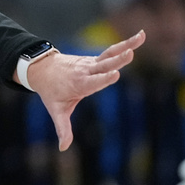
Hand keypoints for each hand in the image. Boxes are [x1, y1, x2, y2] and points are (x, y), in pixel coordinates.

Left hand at [22, 30, 145, 151]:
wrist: (42, 69)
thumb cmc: (51, 92)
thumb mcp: (56, 110)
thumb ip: (62, 128)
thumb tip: (63, 148)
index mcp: (79, 84)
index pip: (93, 82)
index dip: (103, 79)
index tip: (114, 74)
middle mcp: (87, 71)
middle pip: (103, 65)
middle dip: (116, 60)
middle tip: (129, 53)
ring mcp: (92, 63)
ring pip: (110, 54)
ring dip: (126, 46)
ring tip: (142, 37)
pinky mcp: (96, 59)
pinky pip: (112, 51)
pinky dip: (126, 44)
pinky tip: (141, 36)